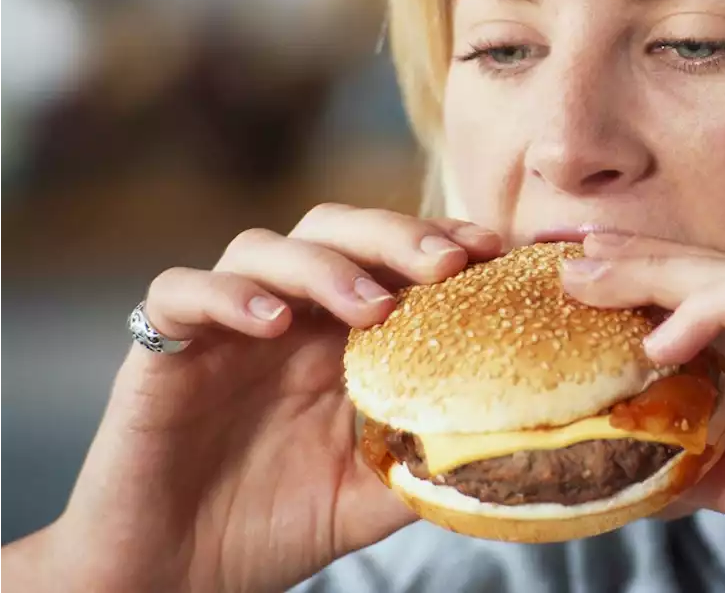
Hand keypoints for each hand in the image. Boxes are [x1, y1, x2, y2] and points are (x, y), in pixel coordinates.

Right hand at [43, 205, 502, 592]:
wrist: (174, 579)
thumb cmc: (267, 531)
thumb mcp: (364, 498)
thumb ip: (420, 463)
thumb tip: (500, 444)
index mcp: (335, 338)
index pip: (388, 258)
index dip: (437, 241)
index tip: (492, 250)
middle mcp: (284, 318)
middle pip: (333, 231)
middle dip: (394, 235)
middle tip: (445, 263)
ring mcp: (221, 329)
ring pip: (262, 247)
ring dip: (323, 265)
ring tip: (371, 306)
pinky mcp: (159, 352)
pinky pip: (179, 293)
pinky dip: (227, 295)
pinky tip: (273, 322)